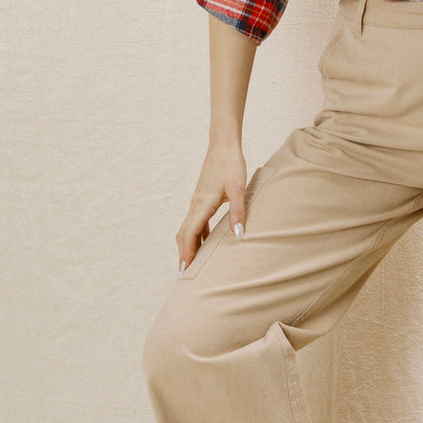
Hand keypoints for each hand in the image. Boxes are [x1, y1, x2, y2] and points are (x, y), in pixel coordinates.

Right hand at [175, 145, 247, 274]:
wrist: (223, 145)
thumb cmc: (232, 165)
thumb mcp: (239, 189)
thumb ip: (238, 212)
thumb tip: (238, 236)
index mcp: (202, 205)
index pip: (190, 236)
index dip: (187, 255)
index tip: (184, 273)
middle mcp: (195, 205)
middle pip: (184, 236)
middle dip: (183, 256)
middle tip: (184, 277)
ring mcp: (197, 201)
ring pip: (187, 229)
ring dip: (189, 247)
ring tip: (192, 265)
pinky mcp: (202, 198)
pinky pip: (195, 222)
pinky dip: (196, 236)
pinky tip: (205, 243)